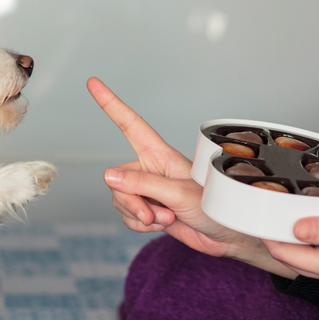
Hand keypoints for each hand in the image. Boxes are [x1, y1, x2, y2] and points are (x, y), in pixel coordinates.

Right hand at [87, 77, 296, 277]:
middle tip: (153, 214)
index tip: (93, 83)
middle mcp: (150, 169)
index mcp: (160, 154)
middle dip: (131, 201)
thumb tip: (108, 176)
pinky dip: (139, 225)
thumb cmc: (214, 207)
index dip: (111, 104)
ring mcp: (148, 190)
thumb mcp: (178, 194)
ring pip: (120, 199)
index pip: (130, 124)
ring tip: (166, 218)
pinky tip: (161, 225)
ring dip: (138, 215)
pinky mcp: (147, 209)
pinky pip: (126, 216)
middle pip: (117, 179)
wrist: (225, 236)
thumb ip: (142, 185)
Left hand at [262, 207, 318, 285]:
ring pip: (303, 253)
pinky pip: (318, 249)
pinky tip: (307, 219)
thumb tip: (296, 229)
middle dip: (274, 236)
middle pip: (291, 256)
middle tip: (261, 210)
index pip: (287, 255)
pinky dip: (307, 235)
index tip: (255, 215)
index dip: (268, 235)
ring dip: (289, 235)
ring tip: (278, 211)